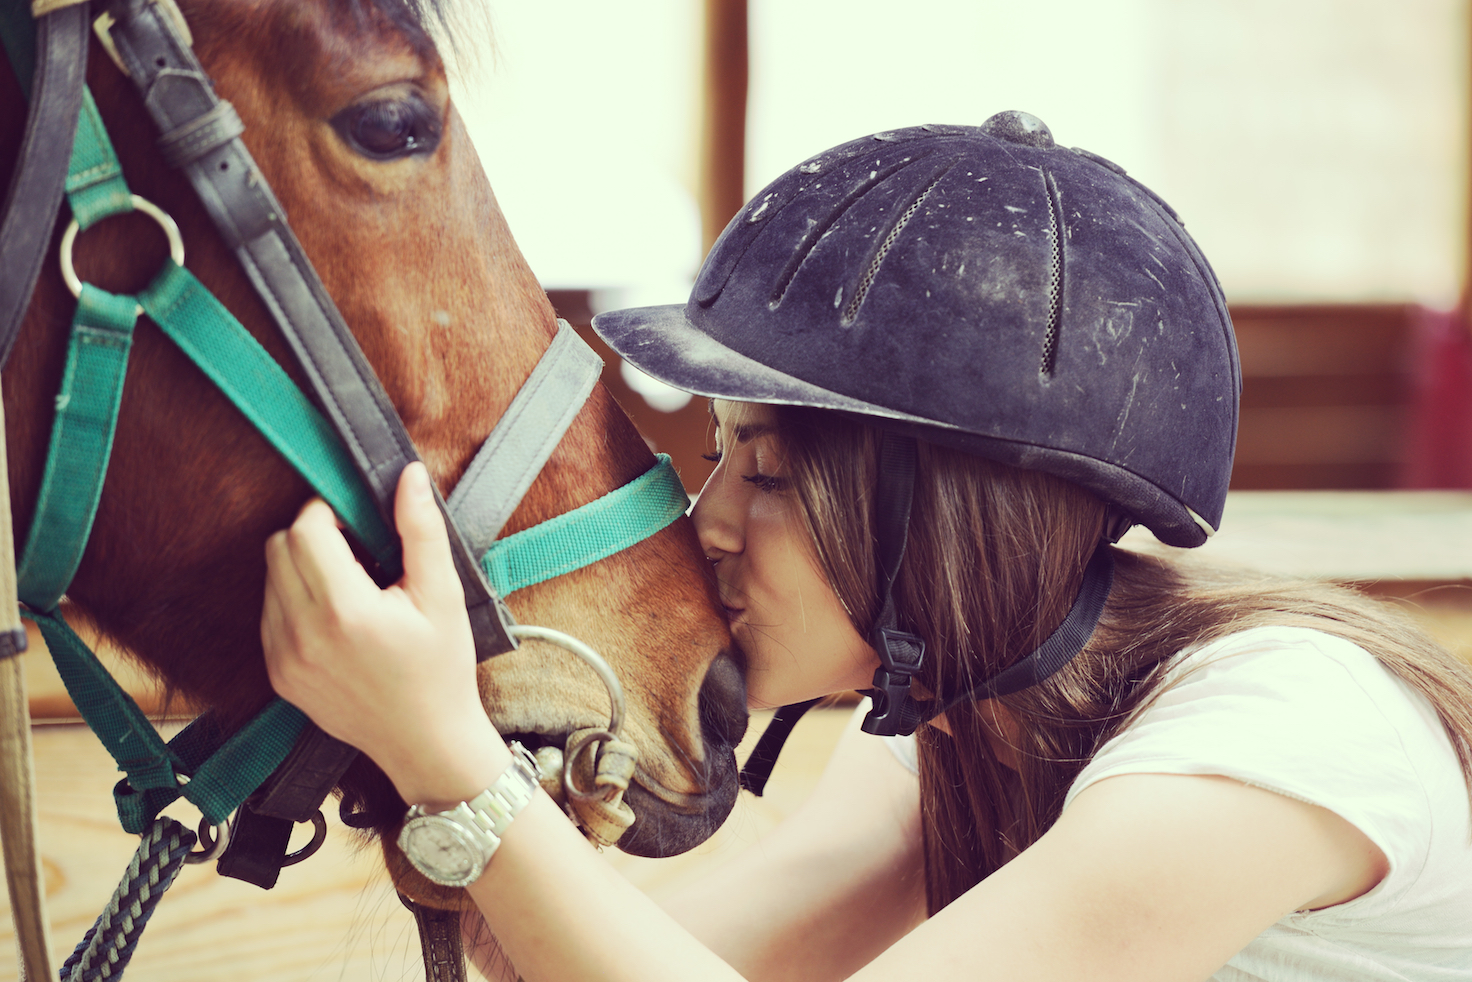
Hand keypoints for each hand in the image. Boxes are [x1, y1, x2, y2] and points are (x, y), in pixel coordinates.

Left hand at [262, 462, 509, 806]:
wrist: (426, 742)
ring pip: (270, 578)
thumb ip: (420, 530)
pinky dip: (295, 601)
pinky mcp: (279, 676)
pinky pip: (270, 614)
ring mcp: (284, 658)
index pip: (306, 529)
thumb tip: (409, 474)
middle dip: (313, 535)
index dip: (330, 512)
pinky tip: (337, 617)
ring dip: (301, 566)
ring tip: (350, 586)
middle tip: (358, 551)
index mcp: (345, 611)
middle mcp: (303, 635)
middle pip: (279, 547)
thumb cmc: (441, 669)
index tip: (360, 523)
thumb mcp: (442, 595)